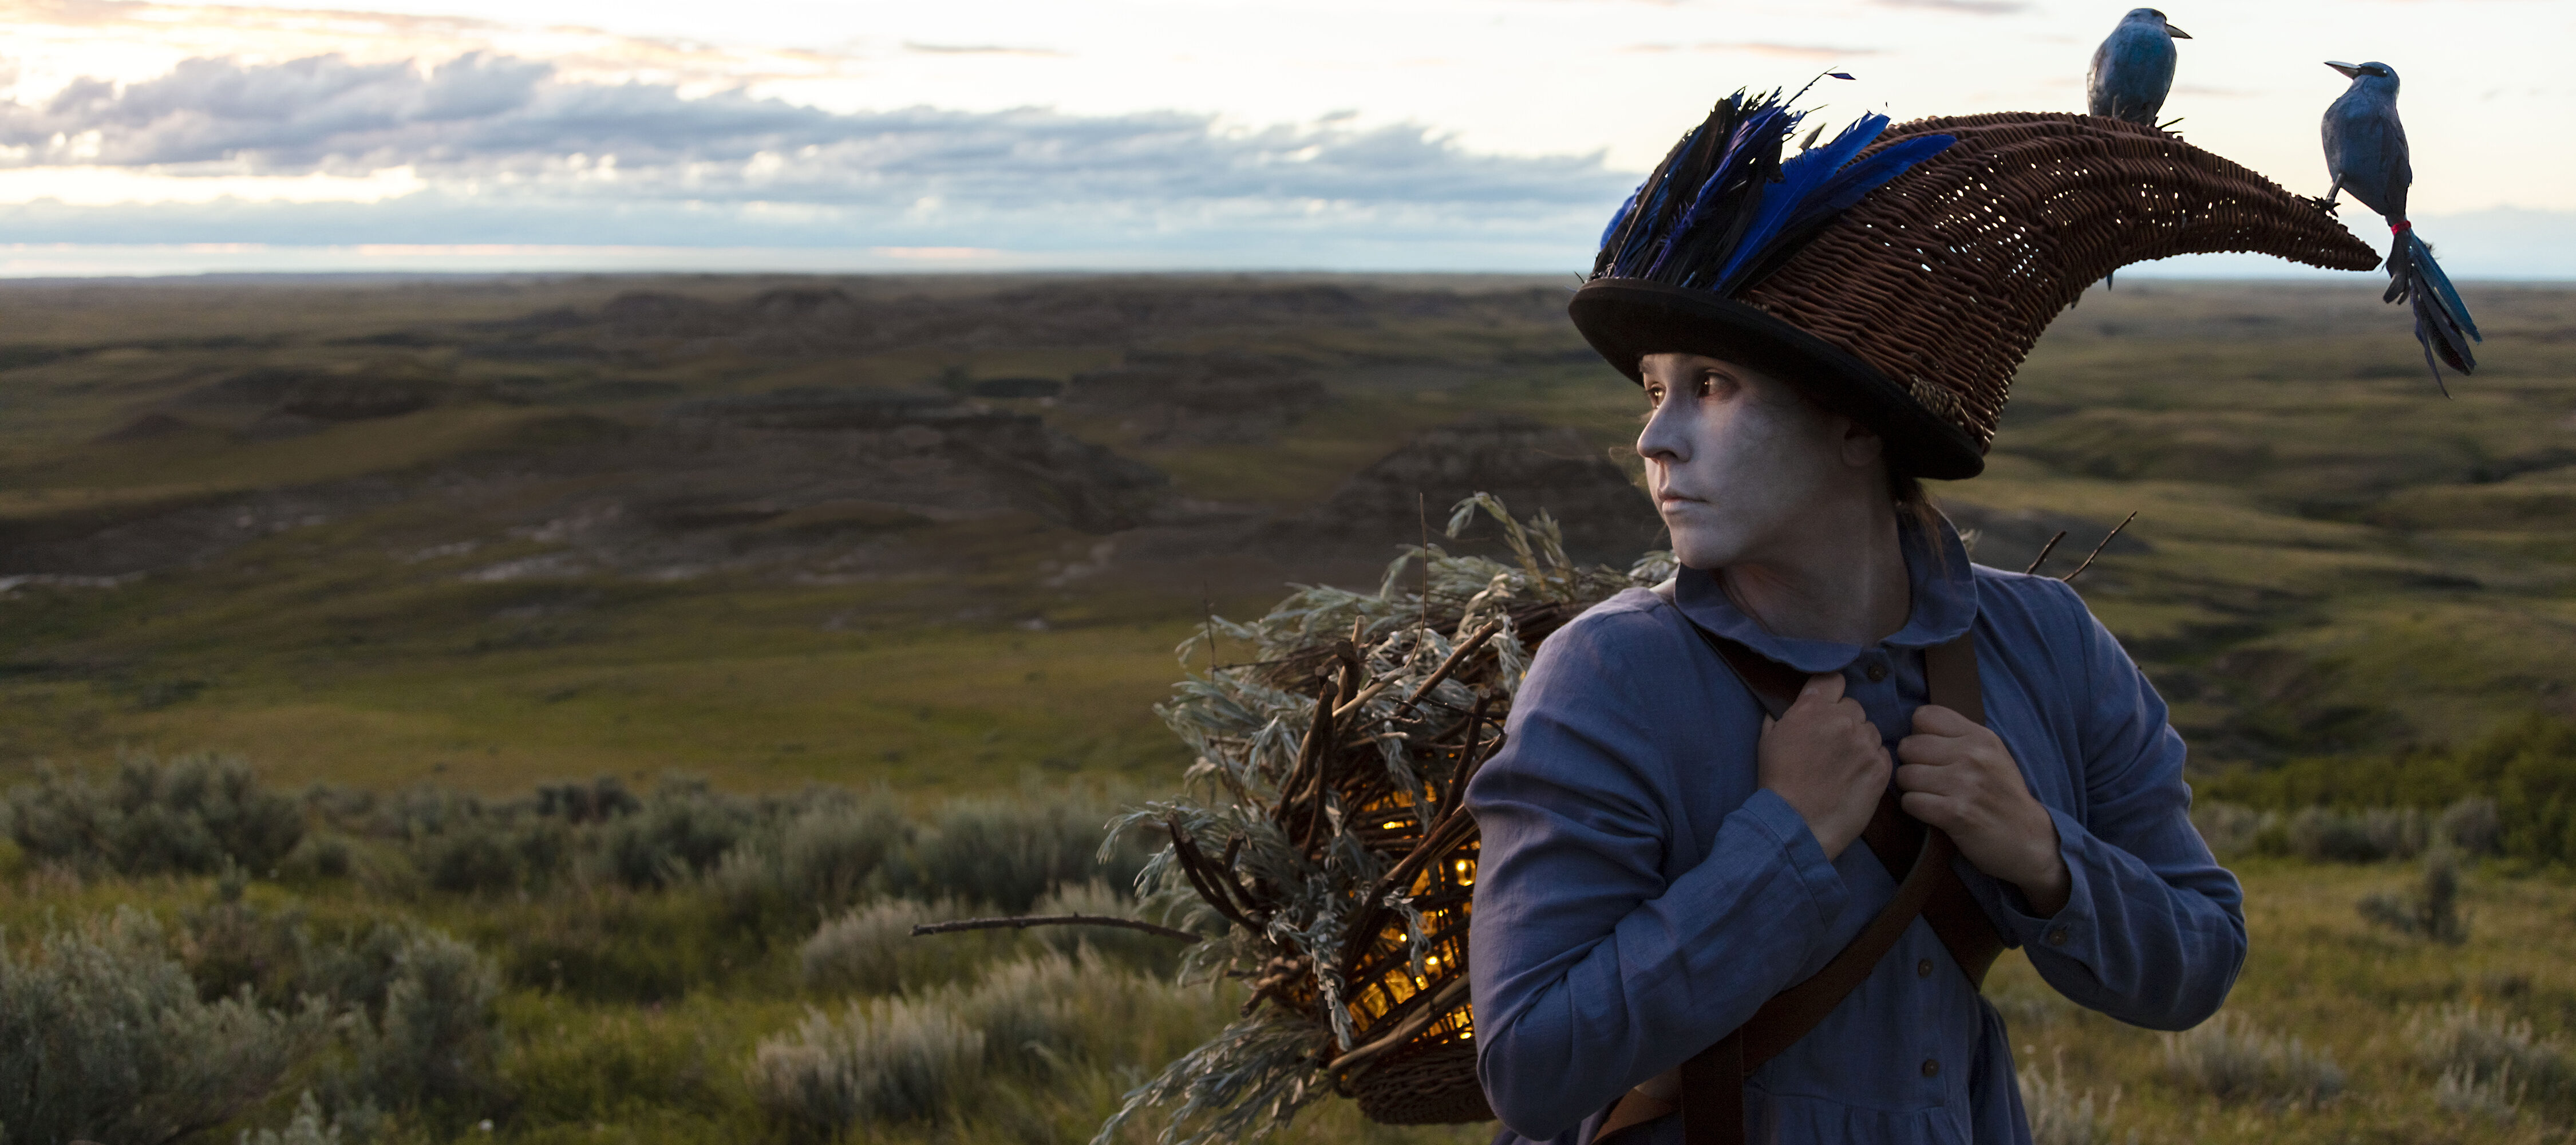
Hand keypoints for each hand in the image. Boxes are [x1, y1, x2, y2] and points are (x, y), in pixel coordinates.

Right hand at [1757, 673, 1889, 859]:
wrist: (1796, 824)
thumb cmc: (1777, 784)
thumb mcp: (1768, 741)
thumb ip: (1784, 717)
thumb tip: (1792, 710)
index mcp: (1812, 708)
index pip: (1833, 680)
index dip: (1831, 693)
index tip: (1829, 707)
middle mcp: (1842, 719)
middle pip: (1854, 707)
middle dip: (1845, 722)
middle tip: (1833, 746)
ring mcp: (1864, 743)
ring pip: (1871, 730)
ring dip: (1861, 742)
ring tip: (1845, 766)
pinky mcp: (1881, 767)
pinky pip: (1883, 753)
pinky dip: (1872, 762)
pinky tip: (1856, 778)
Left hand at [1895, 706, 2070, 914]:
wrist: (2029, 840)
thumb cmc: (2002, 796)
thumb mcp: (1991, 756)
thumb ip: (1959, 738)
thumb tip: (1914, 729)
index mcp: (1981, 737)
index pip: (1924, 716)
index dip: (1919, 736)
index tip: (1930, 754)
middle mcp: (1973, 755)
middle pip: (1908, 746)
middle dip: (1911, 764)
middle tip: (1928, 780)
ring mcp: (1965, 784)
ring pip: (1905, 775)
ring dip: (1911, 789)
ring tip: (1931, 797)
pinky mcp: (1955, 812)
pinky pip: (1910, 802)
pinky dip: (1915, 809)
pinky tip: (1933, 813)